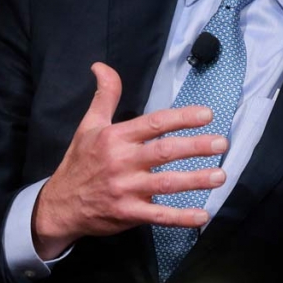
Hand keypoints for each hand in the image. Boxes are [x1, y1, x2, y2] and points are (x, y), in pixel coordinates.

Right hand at [31, 61, 226, 258]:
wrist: (60, 205)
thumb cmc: (80, 161)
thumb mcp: (89, 125)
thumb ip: (104, 95)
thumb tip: (101, 65)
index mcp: (116, 138)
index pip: (154, 123)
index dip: (181, 118)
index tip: (207, 114)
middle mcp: (122, 162)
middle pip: (165, 152)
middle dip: (196, 147)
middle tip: (221, 143)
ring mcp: (126, 189)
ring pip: (166, 183)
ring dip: (195, 180)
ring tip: (219, 175)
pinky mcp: (128, 213)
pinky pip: (159, 215)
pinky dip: (181, 217)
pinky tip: (202, 215)